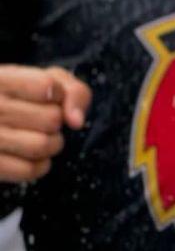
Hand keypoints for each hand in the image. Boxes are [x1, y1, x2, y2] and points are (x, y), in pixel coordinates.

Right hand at [0, 65, 90, 182]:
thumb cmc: (20, 98)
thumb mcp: (44, 80)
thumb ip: (72, 91)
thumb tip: (76, 121)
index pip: (47, 86)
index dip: (58, 94)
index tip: (48, 97)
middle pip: (52, 119)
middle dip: (57, 121)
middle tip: (42, 120)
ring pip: (43, 145)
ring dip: (52, 143)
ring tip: (40, 136)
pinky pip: (30, 170)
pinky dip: (39, 165)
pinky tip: (30, 155)